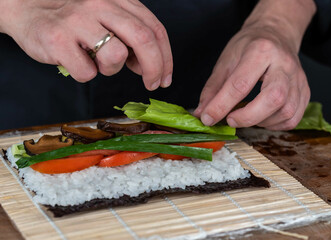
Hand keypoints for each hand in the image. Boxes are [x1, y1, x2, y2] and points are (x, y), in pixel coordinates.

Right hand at [0, 0, 172, 89]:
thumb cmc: (73, 20)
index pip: (154, 29)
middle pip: (143, 39)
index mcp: (118, 0)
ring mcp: (79, 21)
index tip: (165, 77)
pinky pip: (87, 72)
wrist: (27, 9)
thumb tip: (147, 66)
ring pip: (116, 55)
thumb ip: (130, 38)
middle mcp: (101, 5)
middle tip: (152, 84)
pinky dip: (85, 74)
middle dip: (155, 68)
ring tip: (96, 62)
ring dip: (111, 69)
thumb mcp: (107, 20)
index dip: (166, 57)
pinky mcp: (58, 39)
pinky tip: (75, 61)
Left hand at [194, 0, 315, 129]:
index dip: (221, 105)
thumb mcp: (226, 61)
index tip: (208, 118)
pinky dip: (274, 125)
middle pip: (273, 98)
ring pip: (286, 112)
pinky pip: (293, 118)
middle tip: (230, 120)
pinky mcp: (305, 91)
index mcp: (261, 51)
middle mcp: (284, 64)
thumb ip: (213, 89)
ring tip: (246, 115)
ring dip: (260, 122)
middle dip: (248, 117)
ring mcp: (298, 79)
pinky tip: (262, 117)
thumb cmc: (249, 47)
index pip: (241, 84)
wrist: (276, 34)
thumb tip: (202, 114)